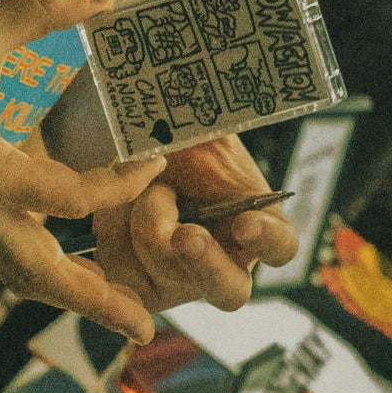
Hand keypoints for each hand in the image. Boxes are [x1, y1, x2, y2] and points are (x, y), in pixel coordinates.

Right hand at [0, 0, 167, 341]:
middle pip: (39, 274)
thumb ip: (43, 8)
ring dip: (64, 293)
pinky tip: (60, 258)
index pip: (68, 198)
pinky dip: (36, 266)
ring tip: (111, 308)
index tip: (155, 162)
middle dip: (93, 303)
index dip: (119, 185)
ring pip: (15, 272)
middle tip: (145, 328)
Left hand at [92, 133, 299, 314]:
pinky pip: (125, 276)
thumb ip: (216, 125)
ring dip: (146, 223)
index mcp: (254, 225)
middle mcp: (224, 262)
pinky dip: (114, 235)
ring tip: (136, 186)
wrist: (132, 162)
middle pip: (230, 290)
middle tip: (185, 235)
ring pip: (168, 272)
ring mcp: (183, 281)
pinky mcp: (140, 287)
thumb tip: (219, 103)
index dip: (266, 239)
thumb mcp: (204, 130)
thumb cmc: (180, 147)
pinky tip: (111, 207)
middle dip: (206, 263)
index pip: (280, 245)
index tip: (245, 223)